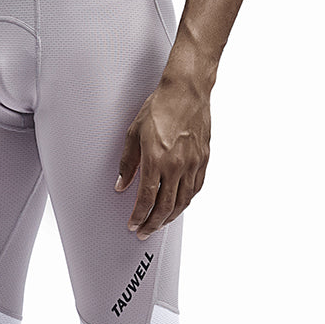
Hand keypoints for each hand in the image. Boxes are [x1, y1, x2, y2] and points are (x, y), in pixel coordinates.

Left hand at [115, 76, 210, 238]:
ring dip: (170, 217)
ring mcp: (193, 164)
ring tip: (159, 223)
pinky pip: (195, 189)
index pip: (146, 199)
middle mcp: (176, 166)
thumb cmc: (159, 108)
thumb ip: (128, 163)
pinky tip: (179, 205)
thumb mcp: (134, 133)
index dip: (138, 216)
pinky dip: (186, 202)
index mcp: (156, 159)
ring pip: (183, 202)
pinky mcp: (204, 160)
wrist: (186, 92)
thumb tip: (121, 185)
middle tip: (144, 232)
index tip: (133, 225)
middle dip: (152, 223)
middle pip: (165, 207)